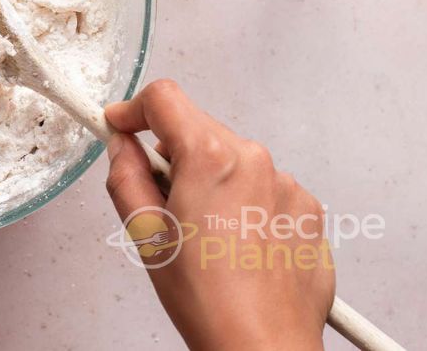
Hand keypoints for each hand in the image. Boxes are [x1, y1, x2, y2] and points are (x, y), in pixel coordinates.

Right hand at [104, 80, 334, 350]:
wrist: (262, 345)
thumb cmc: (209, 301)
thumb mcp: (144, 234)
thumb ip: (125, 175)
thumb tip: (121, 147)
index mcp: (211, 159)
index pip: (164, 99)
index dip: (133, 110)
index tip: (120, 124)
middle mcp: (254, 160)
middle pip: (198, 128)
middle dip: (172, 153)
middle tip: (160, 197)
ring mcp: (286, 183)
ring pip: (231, 158)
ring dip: (210, 178)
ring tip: (202, 232)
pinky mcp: (306, 208)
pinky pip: (263, 185)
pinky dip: (243, 201)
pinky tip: (234, 242)